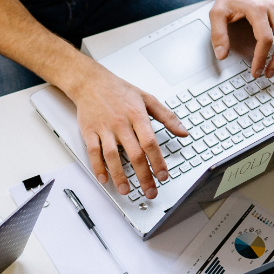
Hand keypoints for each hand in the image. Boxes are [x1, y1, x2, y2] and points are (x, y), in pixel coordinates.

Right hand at [62, 55, 179, 198]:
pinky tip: (104, 179)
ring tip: (126, 190)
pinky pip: (93, 152)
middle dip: (144, 176)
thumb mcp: (147, 98)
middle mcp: (121, 123)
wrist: (91, 82)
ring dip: (120, 176)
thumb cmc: (119, 90)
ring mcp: (104, 129)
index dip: (158, 161)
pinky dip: (98, 167)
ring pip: (112, 156)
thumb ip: (167, 116)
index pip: (150, 143)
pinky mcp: (89, 132)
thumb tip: (183, 131)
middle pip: (134, 154)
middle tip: (150, 191)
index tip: (163, 176)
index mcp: (137, 115)